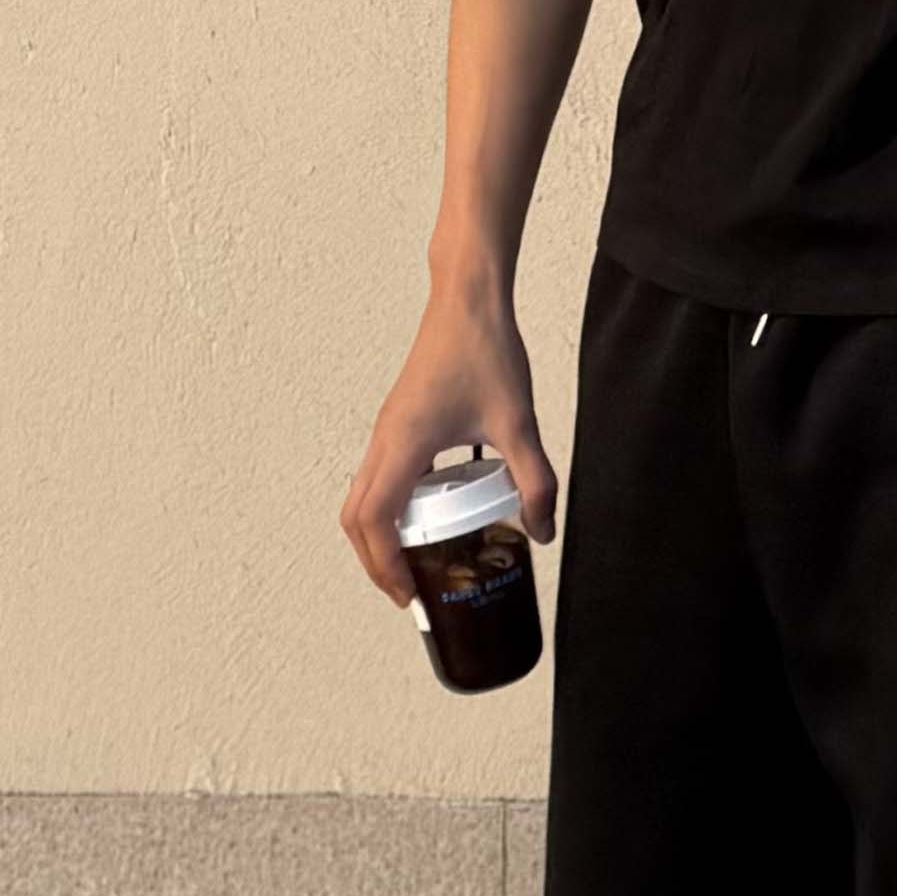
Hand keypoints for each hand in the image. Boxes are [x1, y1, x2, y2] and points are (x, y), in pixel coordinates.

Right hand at [339, 297, 556, 609]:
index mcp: (404, 446)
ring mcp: (387, 431)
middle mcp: (384, 442)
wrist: (467, 299)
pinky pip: (378, 477)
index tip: (410, 596)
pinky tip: (434, 515)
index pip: (374, 522)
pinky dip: (390, 508)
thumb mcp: (519, 422)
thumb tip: (542, 531)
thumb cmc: (485, 351)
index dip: (385, 567)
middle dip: (375, 563)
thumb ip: (535, 480)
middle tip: (409, 592)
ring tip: (417, 563)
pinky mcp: (398, 422)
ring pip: (361, 497)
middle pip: (354, 518)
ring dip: (379, 537)